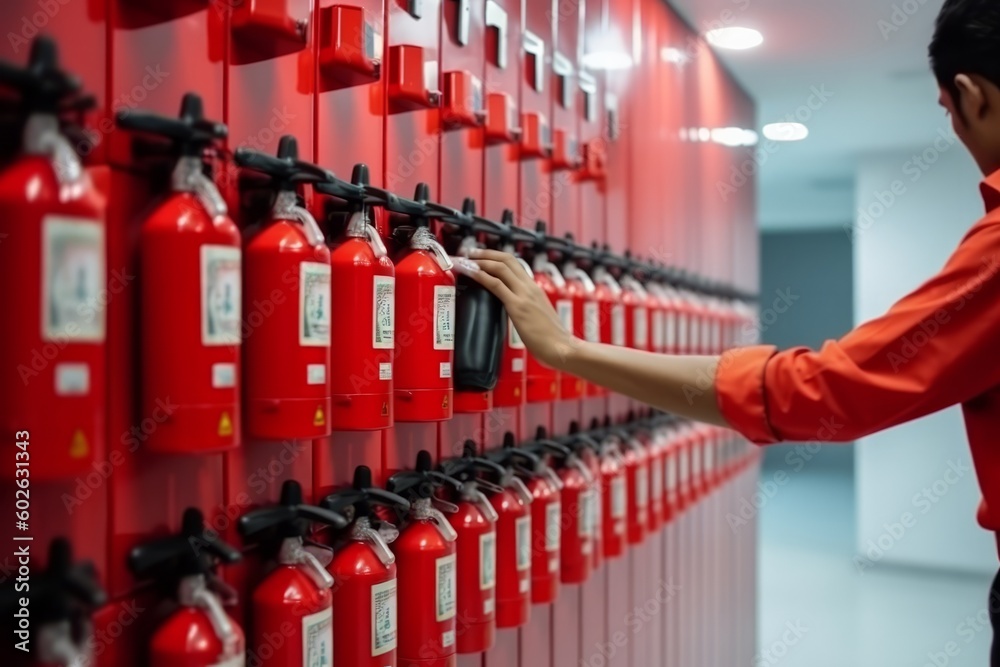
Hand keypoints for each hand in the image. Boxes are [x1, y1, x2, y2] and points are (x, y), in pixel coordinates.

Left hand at [452, 249, 579, 368]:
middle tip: (470, 252)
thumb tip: (516, 310)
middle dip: (486, 253)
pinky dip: (481, 276)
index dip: (497, 257)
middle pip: (507, 259)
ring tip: (465, 260)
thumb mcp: (538, 316)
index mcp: (535, 288)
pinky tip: (471, 273)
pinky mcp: (517, 306)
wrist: (562, 348)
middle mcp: (529, 287)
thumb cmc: (552, 338)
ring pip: (500, 267)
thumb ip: (528, 308)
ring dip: (480, 261)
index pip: (515, 264)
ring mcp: (524, 295)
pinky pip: (496, 284)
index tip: (483, 257)